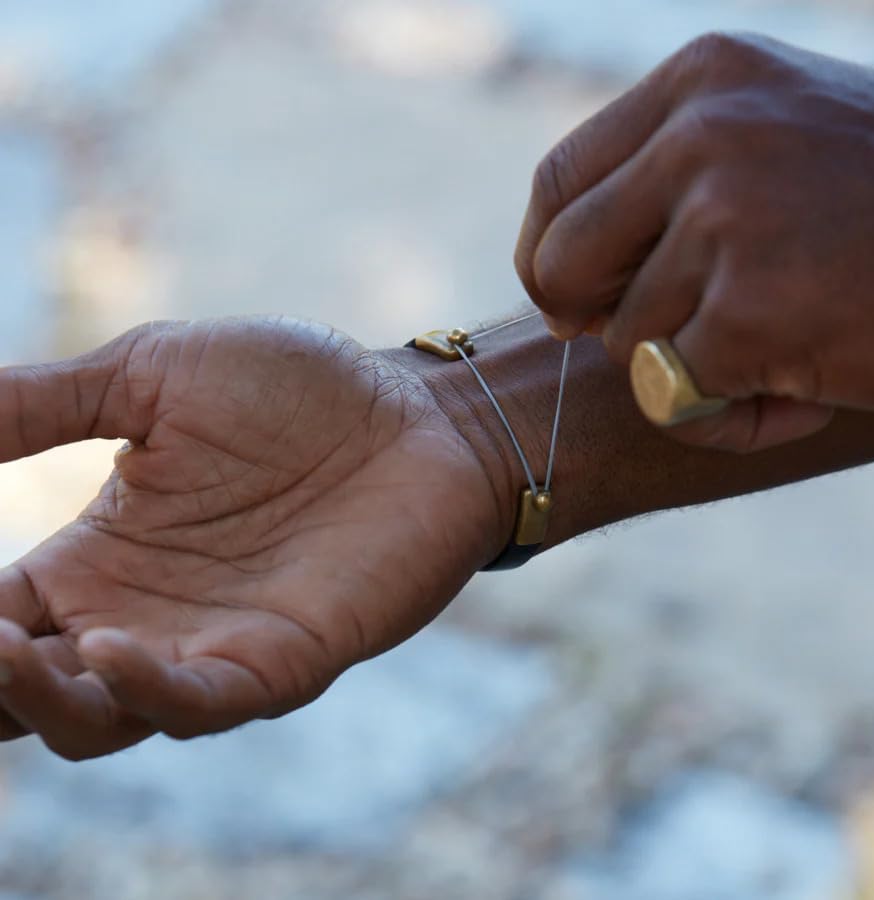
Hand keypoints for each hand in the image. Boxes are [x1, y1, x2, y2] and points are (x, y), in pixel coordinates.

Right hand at [0, 317, 507, 759]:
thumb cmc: (298, 389)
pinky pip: (202, 705)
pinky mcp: (284, 660)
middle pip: (28, 692)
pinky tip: (113, 648)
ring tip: (5, 648)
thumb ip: (43, 404)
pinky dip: (149, 693)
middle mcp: (144, 617)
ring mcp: (212, 646)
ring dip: (41, 699)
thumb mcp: (152, 377)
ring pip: (99, 719)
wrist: (414, 410)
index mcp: (102, 557)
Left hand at [515, 33, 873, 451]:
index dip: (546, 254)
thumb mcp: (773, 144)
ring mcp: (731, 216)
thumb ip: (664, 184)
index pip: (559, 178)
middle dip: (588, 321)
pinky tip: (800, 393)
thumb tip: (555, 274)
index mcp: (703, 80)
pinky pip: (674, 397)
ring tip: (783, 350)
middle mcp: (708, 132)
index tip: (568, 298)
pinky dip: (722, 420)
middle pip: (562, 263)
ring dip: (689, 371)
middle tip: (655, 344)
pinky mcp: (757, 308)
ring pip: (625, 342)